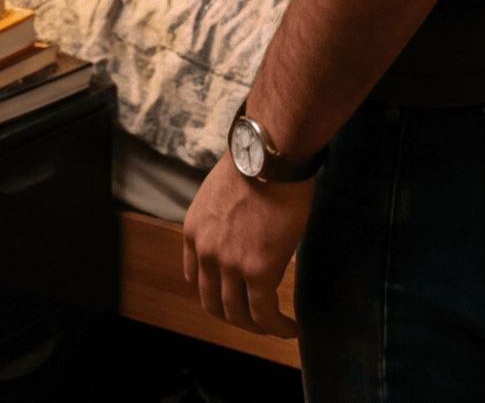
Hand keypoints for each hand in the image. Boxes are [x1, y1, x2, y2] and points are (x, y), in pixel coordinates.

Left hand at [181, 158, 306, 337]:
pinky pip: (265, 313)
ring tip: (276, 327)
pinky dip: (278, 327)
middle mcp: (204, 251)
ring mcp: (229, 264)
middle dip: (234, 316)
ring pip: (238, 314)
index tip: (234, 295)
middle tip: (256, 320)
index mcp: (193, 230)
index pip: (195, 277)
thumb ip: (223, 220)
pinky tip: (290, 328)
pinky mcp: (258, 271)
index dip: (215, 292)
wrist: (270, 156)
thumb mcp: (221, 194)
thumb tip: (243, 232)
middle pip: (212, 302)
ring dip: (257, 327)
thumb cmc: (256, 165)